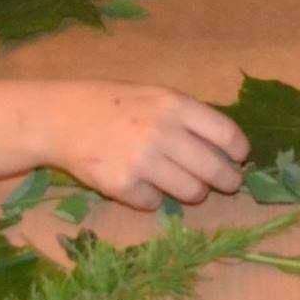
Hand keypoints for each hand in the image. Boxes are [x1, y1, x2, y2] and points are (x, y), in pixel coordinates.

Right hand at [48, 82, 249, 209]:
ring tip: (185, 184)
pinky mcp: (123, 186)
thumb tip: (226, 145)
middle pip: (215, 170)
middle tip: (227, 183)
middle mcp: (162, 132)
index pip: (226, 134)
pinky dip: (153, 197)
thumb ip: (187, 116)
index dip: (239, 151)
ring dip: (193, 191)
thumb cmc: (113, 104)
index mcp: (174, 105)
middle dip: (227, 181)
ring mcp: (142, 161)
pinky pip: (155, 203)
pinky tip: (140, 182)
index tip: (239, 158)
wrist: (61, 118)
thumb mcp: (154, 96)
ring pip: (192, 192)